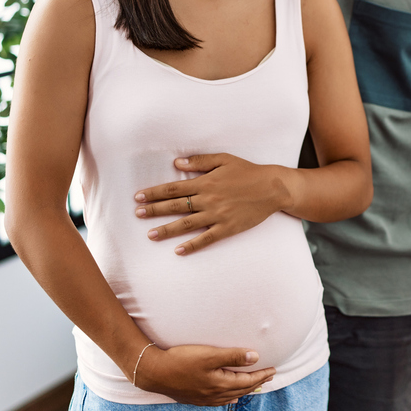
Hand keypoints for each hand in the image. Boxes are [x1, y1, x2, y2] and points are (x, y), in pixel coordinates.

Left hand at [134, 154, 289, 254]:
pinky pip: (207, 239)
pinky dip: (192, 245)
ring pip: (186, 224)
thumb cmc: (248, 171)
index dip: (155, 192)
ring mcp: (217, 215)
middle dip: (155, 210)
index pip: (174, 188)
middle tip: (137, 214)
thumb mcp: (224, 159)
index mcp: (205, 182)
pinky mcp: (228, 228)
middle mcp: (208, 199)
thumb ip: (200, 161)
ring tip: (150, 235)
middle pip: (176, 206)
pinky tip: (179, 251)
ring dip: (167, 229)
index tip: (139, 196)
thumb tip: (177, 163)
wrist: (272, 188)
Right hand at [135, 344, 275, 405]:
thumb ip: (233, 356)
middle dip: (257, 383)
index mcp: (220, 384)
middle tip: (269, 376)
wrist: (154, 371)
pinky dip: (230, 396)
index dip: (261, 375)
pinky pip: (219, 400)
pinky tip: (229, 395)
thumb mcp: (209, 355)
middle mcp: (214, 394)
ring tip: (254, 386)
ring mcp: (204, 398)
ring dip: (245, 390)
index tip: (273, 369)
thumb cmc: (181, 360)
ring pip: (231, 396)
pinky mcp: (194, 398)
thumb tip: (255, 357)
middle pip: (241, 389)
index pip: (247, 381)